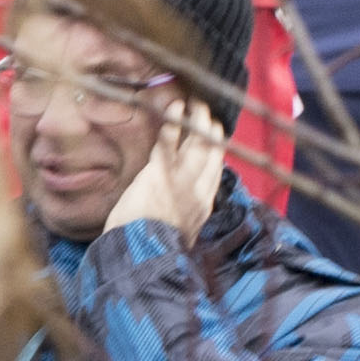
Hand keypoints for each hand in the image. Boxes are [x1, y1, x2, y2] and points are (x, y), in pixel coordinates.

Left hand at [109, 95, 230, 241]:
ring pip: (197, 142)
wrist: (141, 255)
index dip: (217, 155)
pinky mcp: (160, 171)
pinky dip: (173, 123)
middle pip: (212, 153)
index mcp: (203, 206)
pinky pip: (169, 142)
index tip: (218, 142)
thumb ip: (185, 219)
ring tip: (198, 105)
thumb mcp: (178, 236)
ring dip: (197, 121)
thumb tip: (186, 218)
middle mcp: (198, 189)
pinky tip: (175, 108)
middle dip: (213, 132)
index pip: (214, 173)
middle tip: (211, 116)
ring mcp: (181, 178)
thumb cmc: (152, 250)